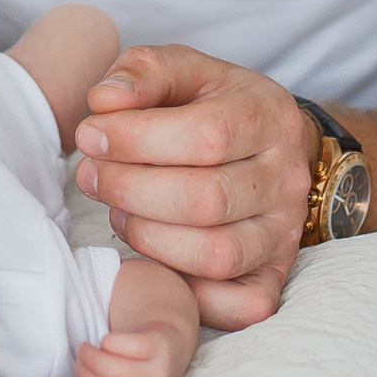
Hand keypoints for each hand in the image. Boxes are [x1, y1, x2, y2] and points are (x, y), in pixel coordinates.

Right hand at [46, 324, 186, 376]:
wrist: (167, 346)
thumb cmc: (132, 375)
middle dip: (81, 373)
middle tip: (79, 361)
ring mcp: (157, 373)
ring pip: (112, 369)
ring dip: (90, 355)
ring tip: (86, 349)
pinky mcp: (159, 347)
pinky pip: (126, 345)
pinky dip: (108, 340)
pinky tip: (107, 340)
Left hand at [74, 45, 313, 329]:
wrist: (270, 145)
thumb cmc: (215, 106)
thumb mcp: (185, 71)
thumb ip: (144, 72)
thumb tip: (104, 101)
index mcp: (269, 115)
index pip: (206, 135)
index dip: (136, 139)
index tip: (90, 135)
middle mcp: (287, 178)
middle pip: (205, 199)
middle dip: (130, 190)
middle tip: (91, 175)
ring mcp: (286, 232)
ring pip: (217, 254)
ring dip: (148, 238)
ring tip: (117, 211)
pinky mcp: (276, 273)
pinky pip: (240, 304)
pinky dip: (190, 292)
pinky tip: (154, 257)